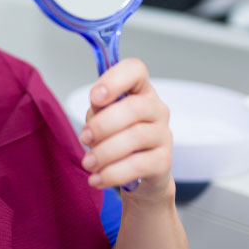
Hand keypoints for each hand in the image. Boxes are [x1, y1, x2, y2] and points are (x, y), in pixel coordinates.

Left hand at [79, 59, 173, 200]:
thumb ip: (99, 108)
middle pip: (134, 108)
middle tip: (84, 138)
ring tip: (88, 162)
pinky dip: (112, 173)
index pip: (135, 70)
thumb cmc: (117, 136)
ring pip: (135, 138)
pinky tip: (97, 178)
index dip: (115, 80)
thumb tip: (96, 108)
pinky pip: (138, 165)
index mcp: (139, 90)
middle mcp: (156, 109)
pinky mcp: (164, 162)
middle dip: (103, 124)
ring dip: (104, 152)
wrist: (140, 174)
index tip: (95, 97)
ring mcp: (163, 135)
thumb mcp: (103, 117)